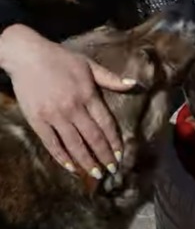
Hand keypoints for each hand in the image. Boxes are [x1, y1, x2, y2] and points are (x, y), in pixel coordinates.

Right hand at [0, 24, 135, 177]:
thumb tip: (135, 84)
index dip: (114, 141)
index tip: (121, 154)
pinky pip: (51, 143)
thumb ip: (111, 78)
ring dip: (87, 161)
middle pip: (93, 138)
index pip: (106, 124)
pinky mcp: (37, 120)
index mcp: (88, 95)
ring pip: (74, 144)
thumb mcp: (89, 65)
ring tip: (96, 174)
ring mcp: (54, 115)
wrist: (25, 55)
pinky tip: (71, 167)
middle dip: (104, 156)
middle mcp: (73, 107)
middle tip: (112, 170)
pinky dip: (62, 157)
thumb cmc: (60, 58)